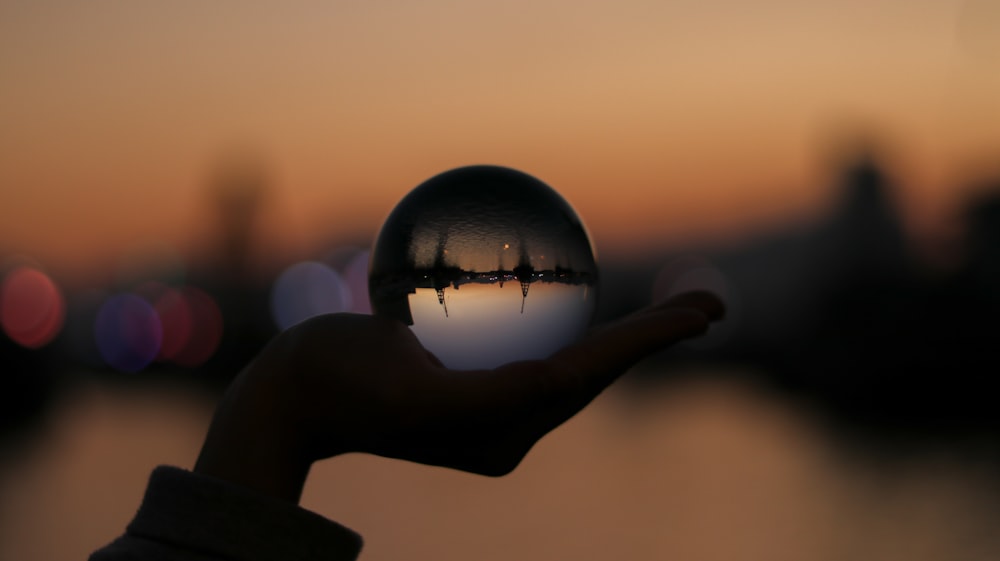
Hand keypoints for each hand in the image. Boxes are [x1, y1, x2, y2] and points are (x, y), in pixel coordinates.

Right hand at [194, 291, 723, 502]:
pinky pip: (536, 345)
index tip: (701, 312)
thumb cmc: (339, 383)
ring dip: (627, 334)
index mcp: (503, 434)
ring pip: (574, 360)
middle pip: (595, 371)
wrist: (291, 392)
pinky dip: (571, 319)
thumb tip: (558, 384)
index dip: (647, 343)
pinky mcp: (474, 384)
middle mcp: (508, 425)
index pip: (588, 377)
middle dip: (655, 341)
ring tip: (680, 305)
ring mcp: (493, 405)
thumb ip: (488, 398)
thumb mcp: (411, 394)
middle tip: (713, 302)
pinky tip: (588, 292)